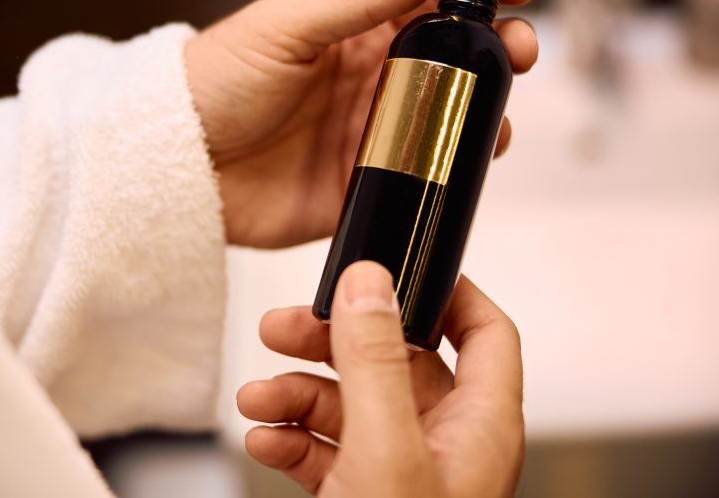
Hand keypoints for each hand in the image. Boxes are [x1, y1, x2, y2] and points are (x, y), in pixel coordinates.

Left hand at [184, 0, 537, 246]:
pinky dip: (454, 173)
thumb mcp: (287, 27)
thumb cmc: (214, 81)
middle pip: (455, 60)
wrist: (173, 162)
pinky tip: (472, 163)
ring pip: (450, 121)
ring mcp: (370, 135)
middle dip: (499, 49)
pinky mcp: (361, 188)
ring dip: (487, 113)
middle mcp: (370, 80)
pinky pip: (420, 181)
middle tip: (519, 50)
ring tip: (498, 114)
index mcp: (352, 30)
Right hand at [237, 262, 523, 496]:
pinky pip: (326, 450)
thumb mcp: (384, 452)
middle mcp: (443, 445)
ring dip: (296, 394)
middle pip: (393, 362)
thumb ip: (377, 362)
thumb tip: (371, 282)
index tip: (393, 264)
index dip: (444, 291)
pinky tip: (263, 440)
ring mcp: (400, 473)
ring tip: (256, 399)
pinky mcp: (362, 497)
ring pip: (349, 405)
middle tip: (282, 327)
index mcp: (478, 427)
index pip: (483, 333)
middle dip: (331, 343)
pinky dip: (291, 440)